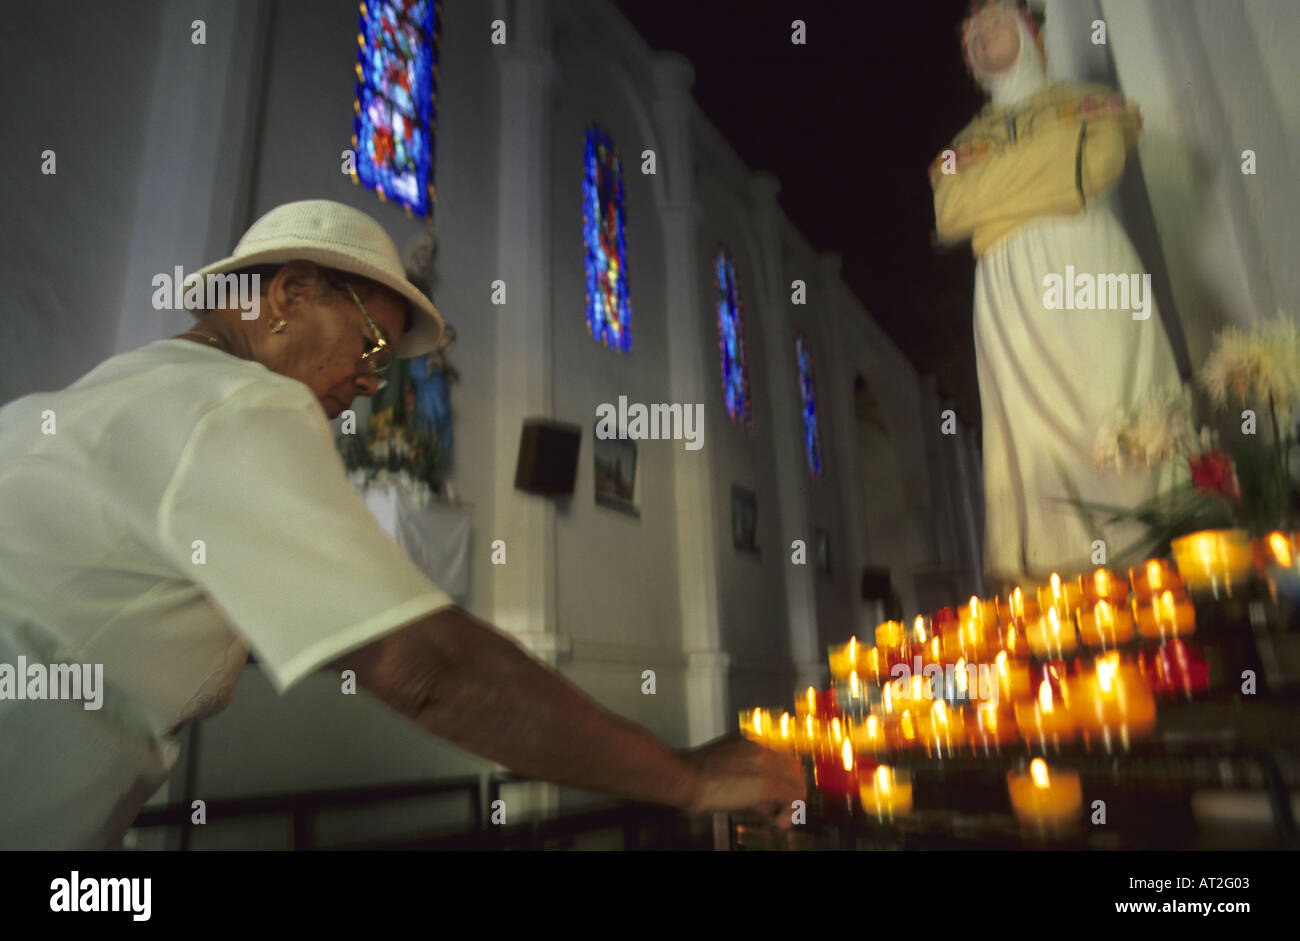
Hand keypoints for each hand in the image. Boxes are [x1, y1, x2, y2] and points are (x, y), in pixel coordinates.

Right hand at [677, 734, 806, 829]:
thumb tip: (760, 800)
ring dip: (792, 801)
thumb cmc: (691, 775)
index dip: (781, 779)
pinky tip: (780, 823)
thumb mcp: (721, 769)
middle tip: (783, 810)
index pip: (778, 758)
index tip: (775, 797)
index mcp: (748, 742)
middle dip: (792, 789)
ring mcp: (765, 763)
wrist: (682, 776)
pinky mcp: (767, 782)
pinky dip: (791, 811)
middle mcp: (761, 748)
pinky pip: (793, 795)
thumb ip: (743, 779)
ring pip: (796, 780)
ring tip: (782, 819)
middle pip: (793, 767)